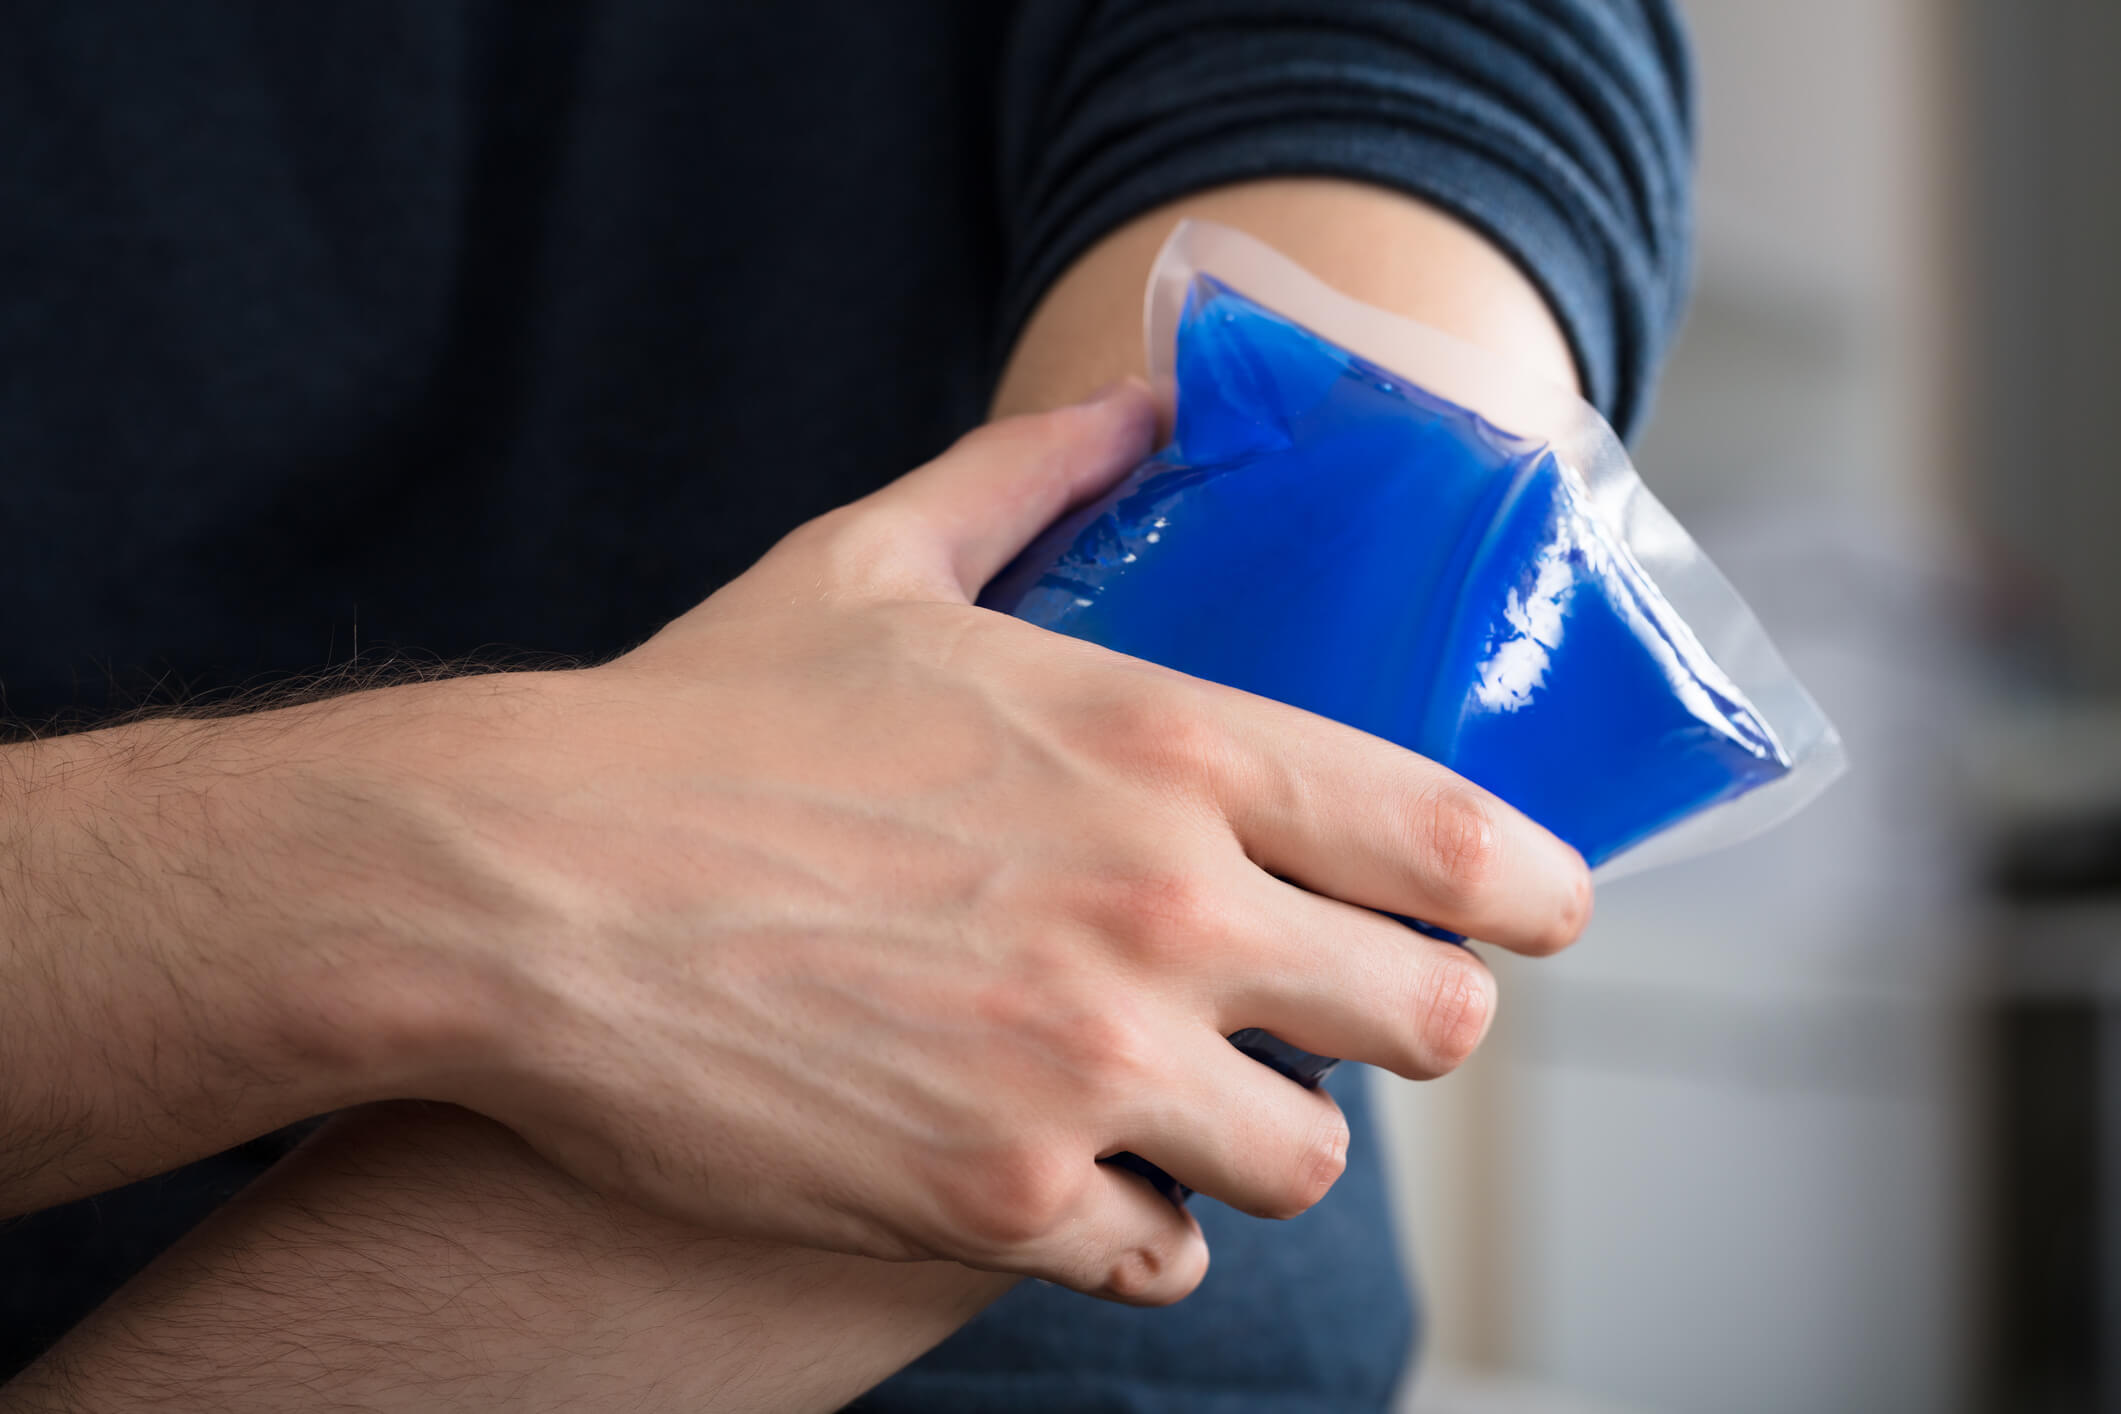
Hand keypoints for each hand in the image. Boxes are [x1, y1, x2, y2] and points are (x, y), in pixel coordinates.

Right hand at [361, 382, 1589, 1304]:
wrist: (520, 882)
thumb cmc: (700, 722)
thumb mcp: (875, 559)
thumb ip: (1036, 471)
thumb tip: (1138, 398)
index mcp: (1168, 746)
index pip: (1462, 842)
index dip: (1532, 895)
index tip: (1529, 918)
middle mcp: (1162, 911)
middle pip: (1431, 1022)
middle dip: (1401, 1023)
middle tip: (1327, 1012)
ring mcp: (1086, 1069)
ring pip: (1305, 1162)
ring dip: (1261, 1134)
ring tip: (1182, 1096)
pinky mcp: (992, 1198)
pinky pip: (1163, 1257)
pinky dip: (1140, 1228)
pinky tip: (1078, 1176)